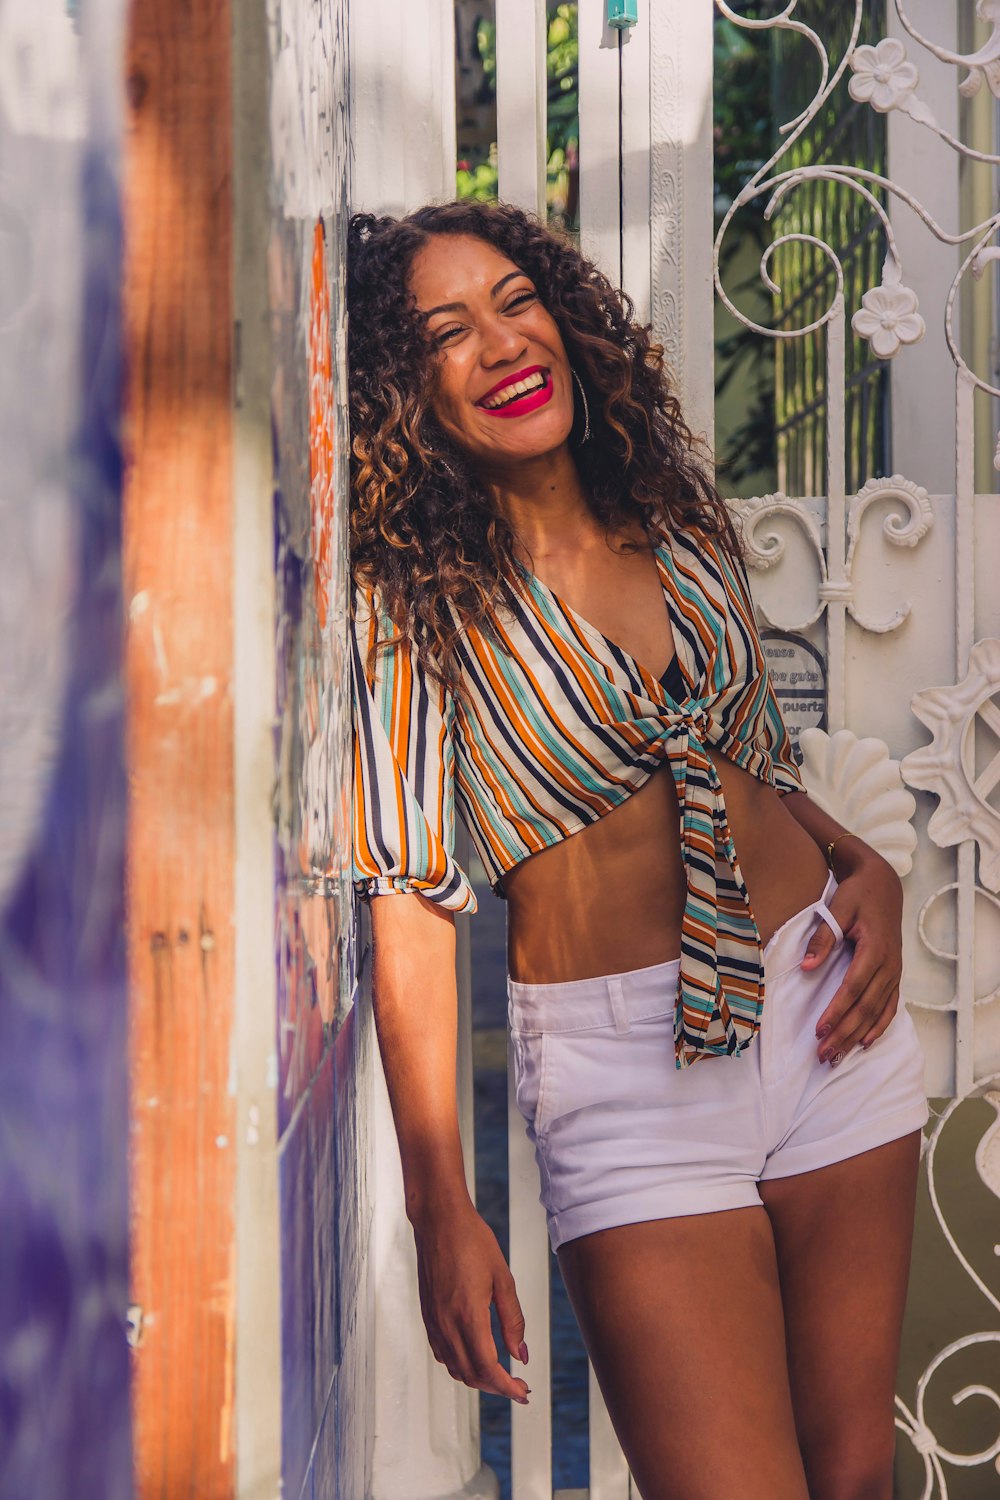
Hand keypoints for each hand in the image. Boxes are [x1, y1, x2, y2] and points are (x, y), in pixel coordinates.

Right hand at [412, 1198, 530, 1403]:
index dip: (507, 1387)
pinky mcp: (427, 1315)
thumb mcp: (503, 1278)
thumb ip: (513, 1320)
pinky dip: (460, 1365)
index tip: (524, 1393)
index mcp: (468, 1315)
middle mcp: (446, 1324)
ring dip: (478, 1378)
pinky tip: (474, 1357)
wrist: (439, 1220)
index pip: (488, 1368)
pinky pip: (442, 1353)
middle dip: (496, 1387)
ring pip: (454, 1368)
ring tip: (500, 1376)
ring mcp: (433, 1321)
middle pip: (471, 1374)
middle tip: (518, 1387)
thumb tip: (522, 1355)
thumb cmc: (473, 1241)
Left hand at [800, 841, 903, 1064]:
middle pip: (866, 1007)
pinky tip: (865, 1043)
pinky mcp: (894, 975)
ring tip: (837, 1057)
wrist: (883, 885)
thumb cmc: (856, 894)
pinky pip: (889, 1006)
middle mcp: (889, 965)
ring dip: (858, 1036)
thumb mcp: (837, 908)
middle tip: (823, 1055)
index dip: (837, 1011)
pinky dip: (878, 1027)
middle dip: (844, 1033)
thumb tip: (807, 966)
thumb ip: (823, 936)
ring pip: (877, 1012)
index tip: (819, 1030)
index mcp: (875, 949)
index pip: (853, 988)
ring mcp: (895, 972)